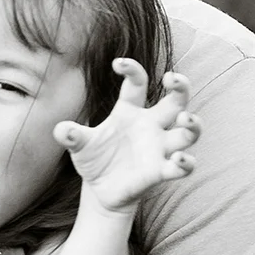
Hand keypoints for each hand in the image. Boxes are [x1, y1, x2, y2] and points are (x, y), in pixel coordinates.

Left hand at [54, 60, 199, 213]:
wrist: (100, 190)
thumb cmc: (95, 159)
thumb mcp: (79, 145)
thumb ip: (71, 135)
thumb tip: (61, 130)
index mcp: (130, 112)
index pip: (138, 84)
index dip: (132, 70)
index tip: (118, 64)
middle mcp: (151, 126)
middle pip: (177, 101)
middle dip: (182, 86)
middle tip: (173, 78)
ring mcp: (159, 148)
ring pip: (189, 132)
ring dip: (193, 124)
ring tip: (185, 118)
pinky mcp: (161, 171)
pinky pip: (183, 167)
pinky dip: (185, 163)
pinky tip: (179, 159)